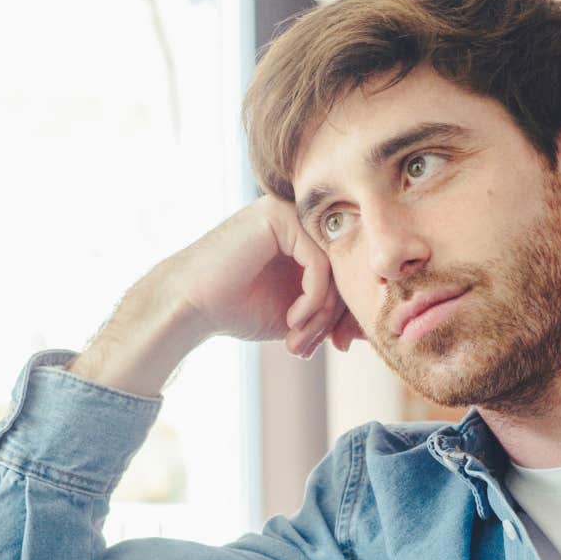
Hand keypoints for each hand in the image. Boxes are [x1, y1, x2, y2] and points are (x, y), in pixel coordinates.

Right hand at [171, 196, 354, 355]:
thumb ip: (332, 312)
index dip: (346, 312)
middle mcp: (300, 218)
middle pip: (345, 268)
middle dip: (334, 317)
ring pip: (335, 267)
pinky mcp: (279, 216)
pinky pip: (319, 264)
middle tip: (316, 347)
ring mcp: (289, 212)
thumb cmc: (237, 308)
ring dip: (322, 314)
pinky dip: (312, 299)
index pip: (346, 270)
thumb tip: (370, 329)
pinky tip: (292, 319)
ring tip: (298, 339)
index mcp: (305, 236)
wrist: (190, 306)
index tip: (336, 346)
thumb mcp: (297, 314)